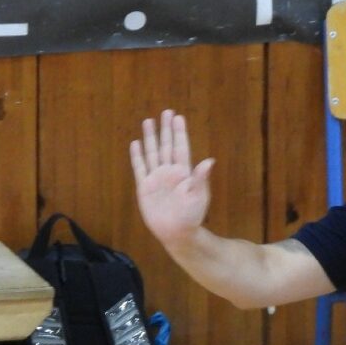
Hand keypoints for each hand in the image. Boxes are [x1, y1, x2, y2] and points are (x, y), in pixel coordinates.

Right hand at [130, 110, 215, 247]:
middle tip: (166, 112)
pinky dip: (137, 156)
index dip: (179, 132)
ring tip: (148, 121)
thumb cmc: (192, 215)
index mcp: (183, 172)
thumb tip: (209, 161)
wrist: (177, 232)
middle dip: (166, 129)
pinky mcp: (145, 187)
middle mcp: (169, 172)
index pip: (180, 147)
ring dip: (150, 137)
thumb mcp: (199, 196)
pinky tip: (136, 143)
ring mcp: (156, 178)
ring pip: (152, 152)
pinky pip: (139, 167)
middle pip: (166, 145)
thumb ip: (200, 178)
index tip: (178, 117)